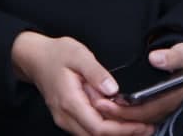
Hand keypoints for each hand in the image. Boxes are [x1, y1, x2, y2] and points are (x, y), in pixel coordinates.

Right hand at [11, 32, 153, 135]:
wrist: (34, 58)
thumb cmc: (56, 54)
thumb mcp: (78, 54)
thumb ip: (96, 72)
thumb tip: (113, 89)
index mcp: (69, 102)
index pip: (99, 127)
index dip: (122, 130)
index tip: (142, 124)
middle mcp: (66, 116)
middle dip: (124, 134)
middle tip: (148, 127)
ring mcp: (65, 119)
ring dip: (116, 133)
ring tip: (139, 125)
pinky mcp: (68, 118)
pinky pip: (88, 130)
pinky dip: (106, 128)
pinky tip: (121, 120)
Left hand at [90, 43, 182, 126]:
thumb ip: (172, 57)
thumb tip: (156, 58)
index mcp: (170, 98)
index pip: (143, 110)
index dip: (124, 109)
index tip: (106, 101)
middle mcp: (162, 109)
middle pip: (134, 118)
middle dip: (113, 113)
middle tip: (93, 102)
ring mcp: (157, 111)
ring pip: (132, 119)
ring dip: (113, 113)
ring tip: (93, 102)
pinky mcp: (151, 108)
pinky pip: (132, 115)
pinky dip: (117, 111)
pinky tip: (103, 101)